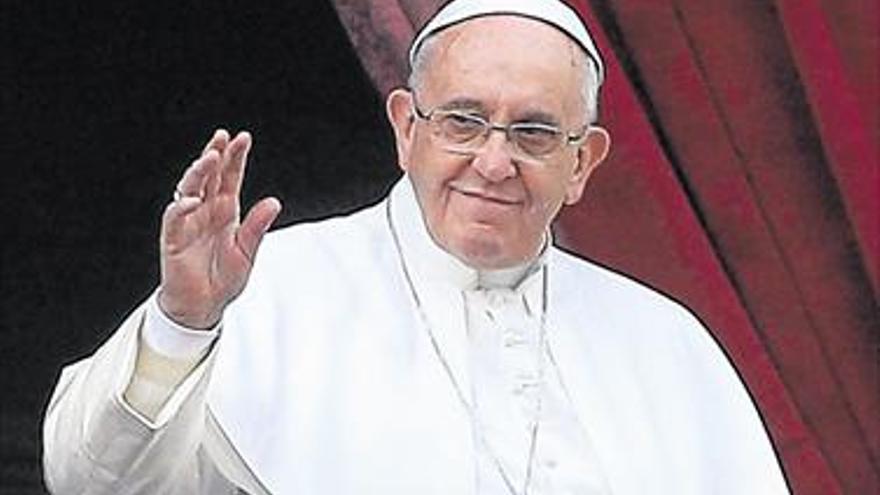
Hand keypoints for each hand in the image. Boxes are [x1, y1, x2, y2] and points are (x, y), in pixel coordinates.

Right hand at [158, 130, 281, 328]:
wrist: (204, 306)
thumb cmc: (224, 279)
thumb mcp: (248, 252)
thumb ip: (258, 227)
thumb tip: (274, 202)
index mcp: (225, 211)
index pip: (230, 178)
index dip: (235, 158)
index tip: (243, 138)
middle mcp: (206, 212)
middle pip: (209, 176)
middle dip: (215, 155)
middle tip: (222, 138)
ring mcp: (188, 222)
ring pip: (189, 189)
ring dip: (199, 173)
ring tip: (210, 158)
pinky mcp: (174, 239)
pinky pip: (174, 218)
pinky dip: (182, 208)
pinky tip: (192, 199)